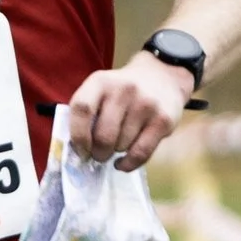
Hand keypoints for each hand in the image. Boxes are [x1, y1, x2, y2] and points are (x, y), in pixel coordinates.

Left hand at [64, 50, 191, 170]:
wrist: (161, 76)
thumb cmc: (121, 91)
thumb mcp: (100, 90)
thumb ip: (86, 112)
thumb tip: (76, 150)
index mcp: (100, 82)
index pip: (82, 109)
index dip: (78, 136)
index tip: (80, 151)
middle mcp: (124, 90)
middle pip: (103, 135)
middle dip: (97, 153)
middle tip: (98, 155)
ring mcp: (146, 105)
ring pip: (121, 146)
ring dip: (115, 153)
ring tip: (116, 146)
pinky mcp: (163, 121)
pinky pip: (141, 153)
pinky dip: (128, 164)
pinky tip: (122, 162)